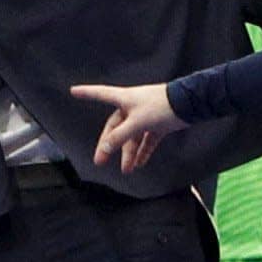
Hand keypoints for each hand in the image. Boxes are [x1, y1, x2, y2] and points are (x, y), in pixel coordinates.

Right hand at [71, 80, 186, 174]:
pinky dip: (143, 151)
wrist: (189, 104)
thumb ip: (119, 137)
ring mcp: (145, 115)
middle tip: (100, 162)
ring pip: (132, 136)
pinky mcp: (158, 124)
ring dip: (128, 153)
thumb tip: (103, 149)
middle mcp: (132, 106)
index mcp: (124, 99)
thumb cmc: (160, 106)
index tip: (73, 91)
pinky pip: (146, 140)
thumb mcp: (135, 123)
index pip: (100, 94)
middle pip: (115, 127)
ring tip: (127, 170)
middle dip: (109, 145)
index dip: (86, 93)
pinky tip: (139, 164)